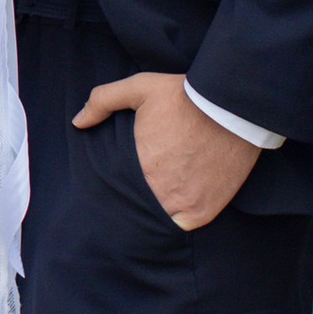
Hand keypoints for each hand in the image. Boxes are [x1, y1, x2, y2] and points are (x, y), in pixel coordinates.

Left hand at [74, 71, 259, 230]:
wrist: (234, 107)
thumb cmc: (186, 97)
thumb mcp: (141, 88)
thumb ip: (103, 100)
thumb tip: (78, 122)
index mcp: (139, 167)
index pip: (115, 191)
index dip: (114, 190)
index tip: (117, 184)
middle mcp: (160, 192)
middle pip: (135, 210)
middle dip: (131, 204)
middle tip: (134, 194)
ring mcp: (185, 205)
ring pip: (158, 222)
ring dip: (153, 214)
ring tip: (153, 200)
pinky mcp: (206, 211)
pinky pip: (184, 226)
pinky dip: (178, 220)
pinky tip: (175, 205)